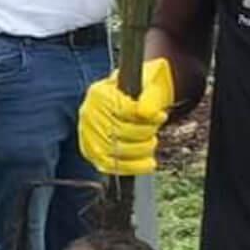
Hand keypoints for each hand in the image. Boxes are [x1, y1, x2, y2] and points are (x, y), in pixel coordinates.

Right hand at [78, 60, 173, 176]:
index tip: (161, 116)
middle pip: (120, 131)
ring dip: (141, 150)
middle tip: (155, 129)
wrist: (124, 96)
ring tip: (151, 142)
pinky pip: (111, 166)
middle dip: (145, 132)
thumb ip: (149, 96)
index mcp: (100, 94)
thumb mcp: (145, 83)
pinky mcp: (92, 153)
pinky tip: (148, 163)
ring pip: (116, 151)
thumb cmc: (137, 90)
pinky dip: (133, 167)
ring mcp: (89, 136)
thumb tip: (146, 112)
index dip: (146, 116)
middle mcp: (89, 115)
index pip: (123, 109)